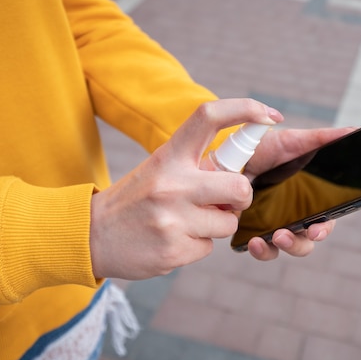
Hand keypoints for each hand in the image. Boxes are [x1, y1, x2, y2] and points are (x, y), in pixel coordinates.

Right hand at [89, 99, 282, 278]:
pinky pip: (209, 247)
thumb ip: (195, 168)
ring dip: (217, 225)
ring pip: (228, 222)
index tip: (270, 114)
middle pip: (239, 186)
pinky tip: (174, 240)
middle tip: (227, 201)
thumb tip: (238, 175)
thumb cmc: (135, 199)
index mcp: (169, 155)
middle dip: (242, 197)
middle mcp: (172, 183)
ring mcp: (172, 219)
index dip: (246, 109)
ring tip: (188, 223)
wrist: (90, 235)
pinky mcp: (173, 250)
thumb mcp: (159, 169)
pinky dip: (198, 246)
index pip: (209, 116)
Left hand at [243, 126, 354, 259]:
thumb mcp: (293, 140)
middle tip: (284, 235)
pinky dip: (260, 250)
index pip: (325, 220)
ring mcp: (272, 225)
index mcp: (310, 199)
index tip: (316, 230)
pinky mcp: (252, 230)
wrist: (232, 152)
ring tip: (269, 239)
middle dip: (298, 243)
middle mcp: (294, 216)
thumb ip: (321, 138)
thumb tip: (352, 131)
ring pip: (284, 248)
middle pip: (305, 241)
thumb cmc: (268, 147)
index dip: (323, 229)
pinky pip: (261, 249)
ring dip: (280, 248)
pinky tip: (253, 242)